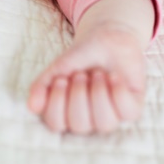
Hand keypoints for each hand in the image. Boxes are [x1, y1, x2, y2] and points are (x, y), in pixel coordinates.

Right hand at [27, 0, 152, 133]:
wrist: (107, 38)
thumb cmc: (81, 58)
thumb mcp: (58, 68)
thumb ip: (42, 85)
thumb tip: (32, 106)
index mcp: (67, 114)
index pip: (56, 124)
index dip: (57, 101)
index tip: (62, 78)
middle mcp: (89, 121)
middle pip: (80, 125)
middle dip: (79, 94)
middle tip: (81, 74)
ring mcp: (112, 117)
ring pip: (104, 123)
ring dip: (98, 93)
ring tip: (97, 74)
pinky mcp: (132, 108)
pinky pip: (126, 112)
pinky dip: (118, 91)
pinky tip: (114, 76)